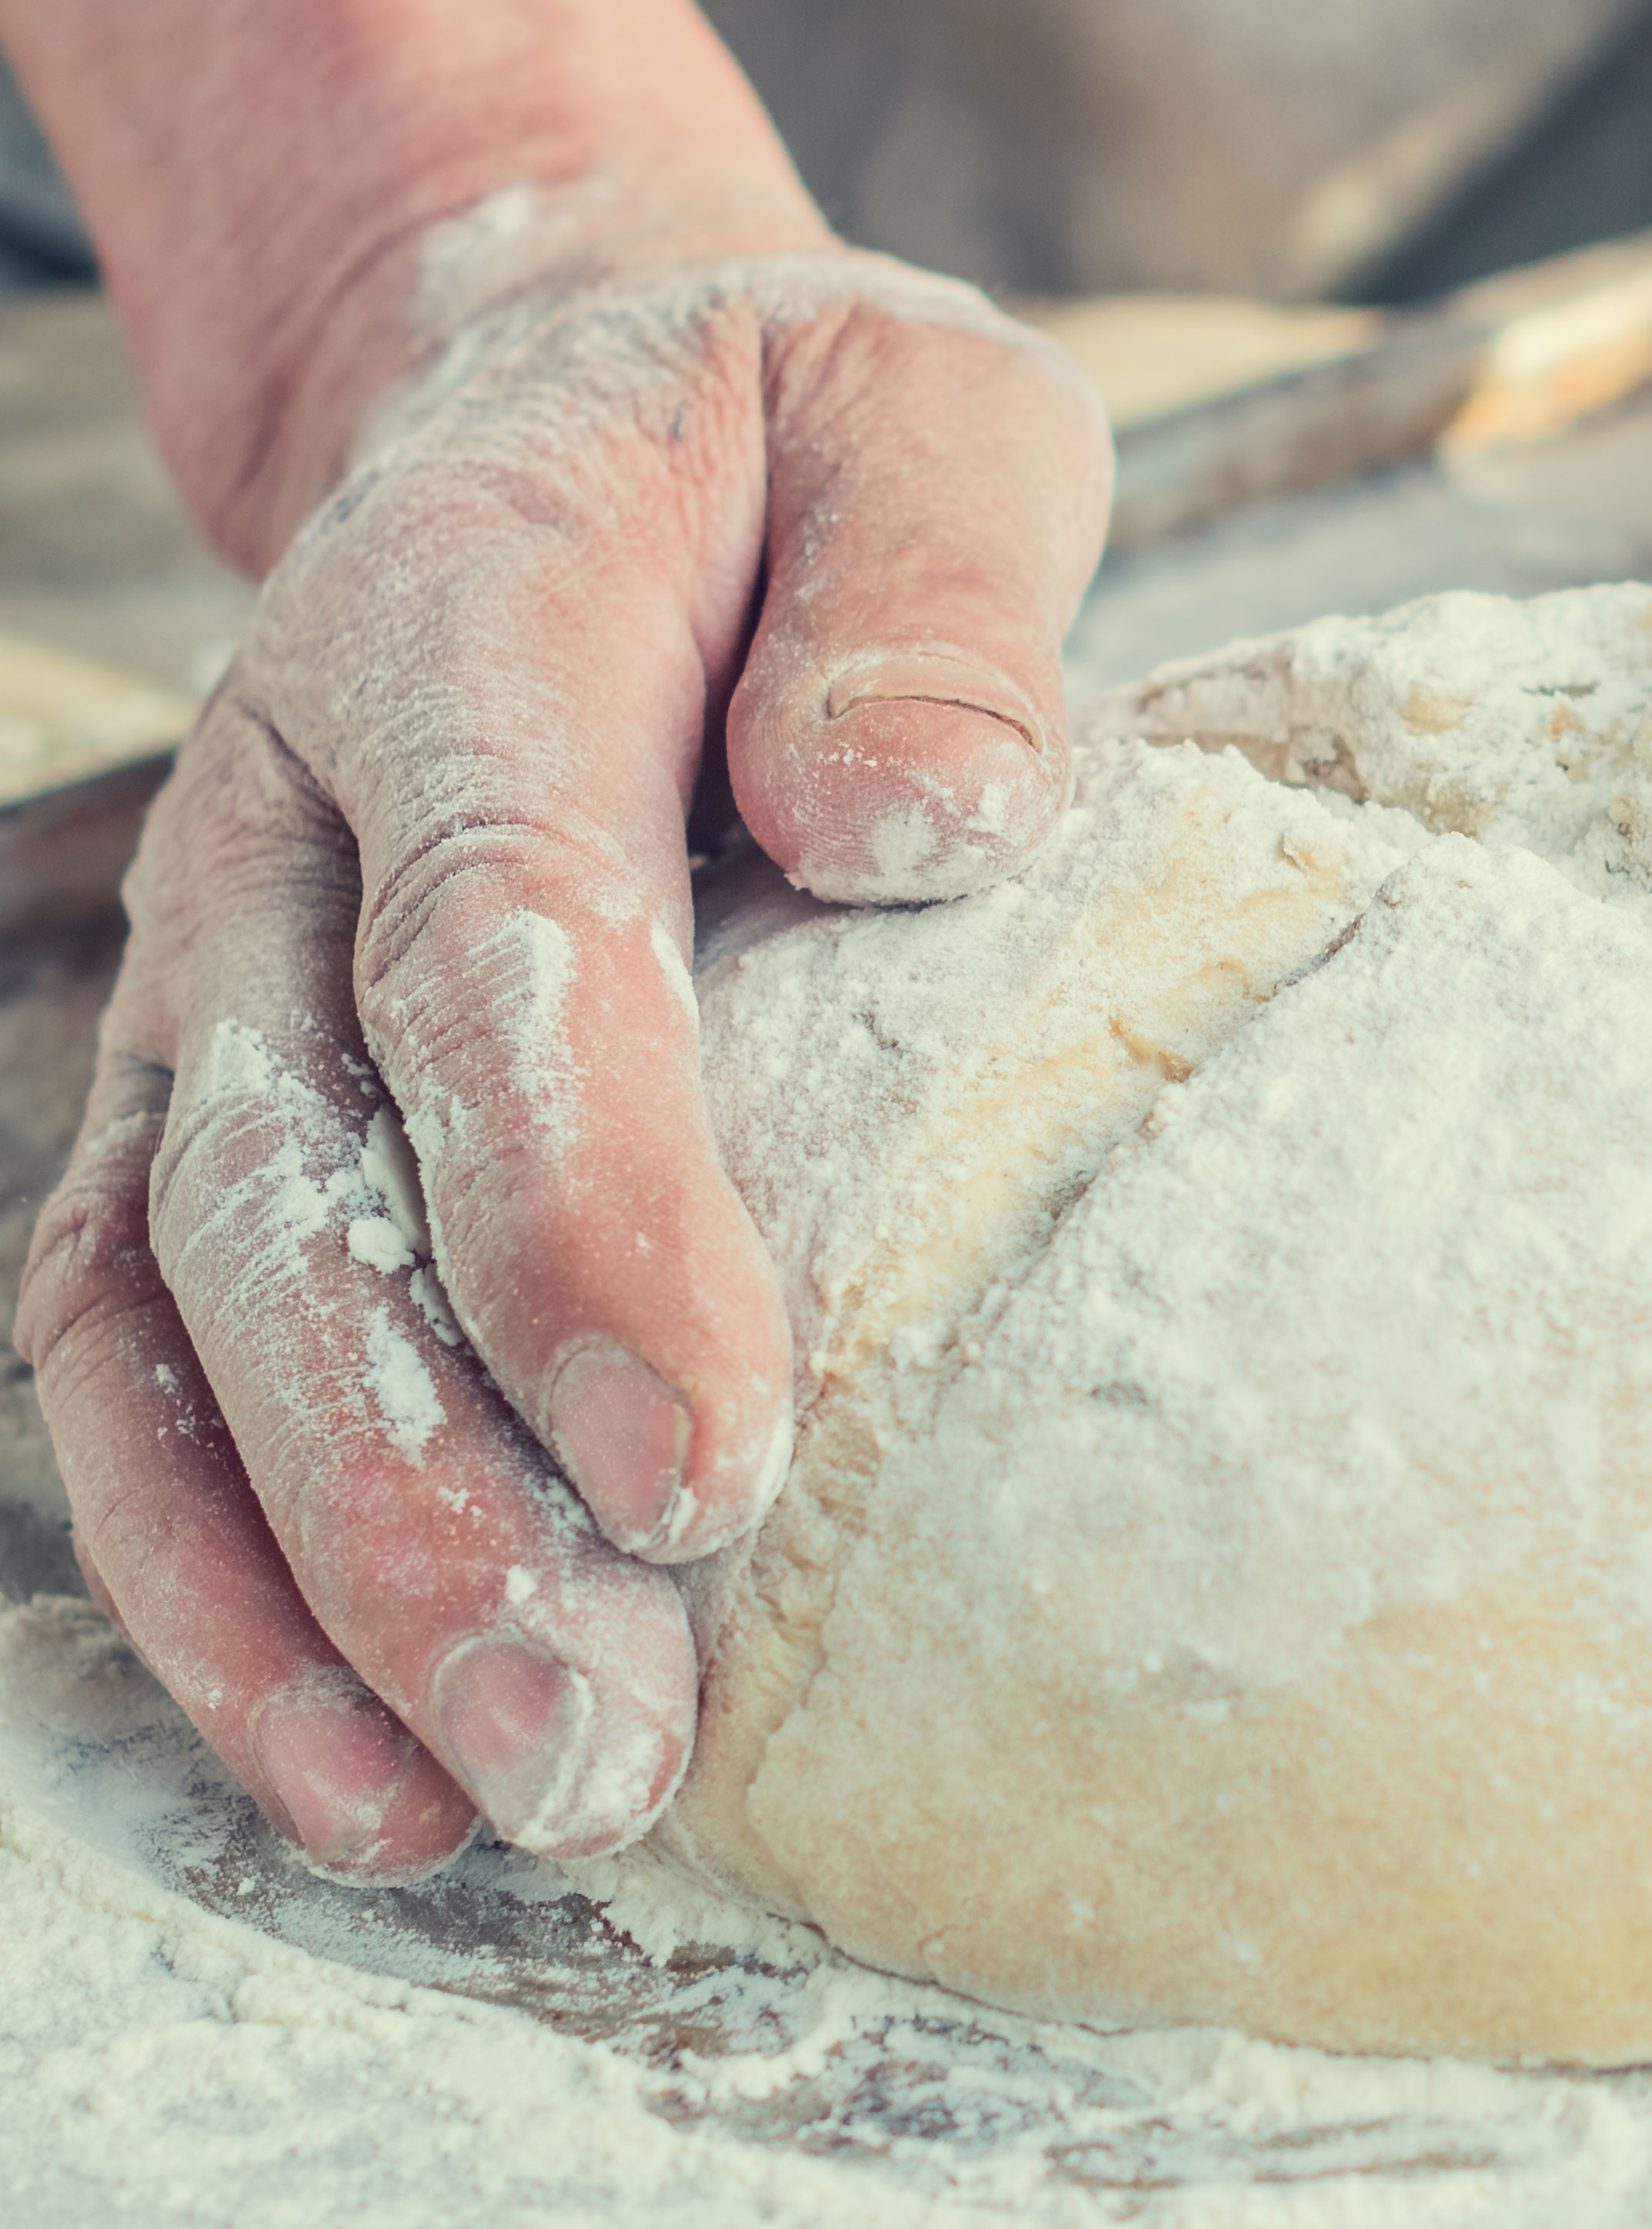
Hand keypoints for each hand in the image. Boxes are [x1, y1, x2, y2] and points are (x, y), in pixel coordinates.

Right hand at [16, 196, 1110, 1874]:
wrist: (556, 433)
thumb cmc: (790, 461)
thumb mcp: (923, 418)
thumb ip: (936, 587)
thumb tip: (919, 823)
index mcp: (465, 618)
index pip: (497, 937)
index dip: (582, 1210)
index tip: (713, 1468)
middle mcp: (284, 818)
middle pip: (297, 1179)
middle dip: (425, 1487)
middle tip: (595, 1744)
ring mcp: (209, 977)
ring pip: (169, 1306)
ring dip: (301, 1581)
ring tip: (474, 1810)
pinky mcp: (202, 1101)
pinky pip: (137, 1345)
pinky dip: (212, 1563)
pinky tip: (349, 1760)